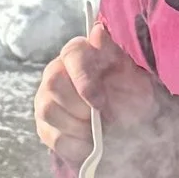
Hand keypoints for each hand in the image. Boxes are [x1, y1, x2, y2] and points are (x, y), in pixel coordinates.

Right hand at [33, 29, 165, 173]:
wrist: (134, 131)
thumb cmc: (132, 99)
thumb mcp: (132, 79)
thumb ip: (114, 56)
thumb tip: (97, 32)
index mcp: (80, 55)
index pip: (72, 54)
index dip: (83, 78)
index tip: (99, 102)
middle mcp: (57, 73)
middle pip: (53, 83)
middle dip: (80, 107)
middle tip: (101, 118)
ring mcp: (46, 99)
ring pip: (48, 109)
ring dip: (77, 126)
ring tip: (97, 133)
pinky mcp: (45, 127)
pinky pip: (51, 137)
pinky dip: (74, 145)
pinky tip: (89, 145)